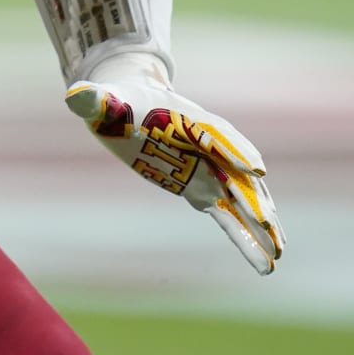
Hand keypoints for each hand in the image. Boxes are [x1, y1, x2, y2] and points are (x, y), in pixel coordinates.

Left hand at [65, 68, 284, 273]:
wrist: (127, 100)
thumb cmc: (115, 99)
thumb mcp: (102, 101)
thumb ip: (93, 101)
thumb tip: (75, 97)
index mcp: (187, 118)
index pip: (216, 134)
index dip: (235, 151)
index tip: (256, 170)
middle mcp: (205, 144)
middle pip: (235, 172)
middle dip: (252, 198)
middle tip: (268, 222)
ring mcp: (206, 167)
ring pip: (239, 197)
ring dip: (259, 222)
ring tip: (278, 250)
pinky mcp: (200, 187)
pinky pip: (227, 213)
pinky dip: (245, 232)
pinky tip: (264, 257)